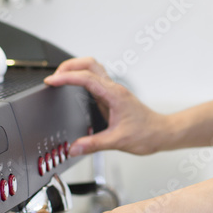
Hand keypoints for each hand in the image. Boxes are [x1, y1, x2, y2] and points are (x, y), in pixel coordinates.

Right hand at [44, 56, 166, 156]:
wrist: (161, 133)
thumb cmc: (147, 133)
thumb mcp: (118, 141)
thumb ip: (93, 144)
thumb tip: (74, 148)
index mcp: (114, 95)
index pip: (86, 78)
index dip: (66, 77)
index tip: (51, 81)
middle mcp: (114, 89)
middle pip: (90, 64)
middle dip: (70, 66)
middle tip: (54, 76)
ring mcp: (113, 91)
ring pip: (93, 69)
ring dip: (75, 69)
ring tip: (60, 78)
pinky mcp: (112, 96)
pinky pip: (94, 80)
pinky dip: (81, 78)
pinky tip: (74, 87)